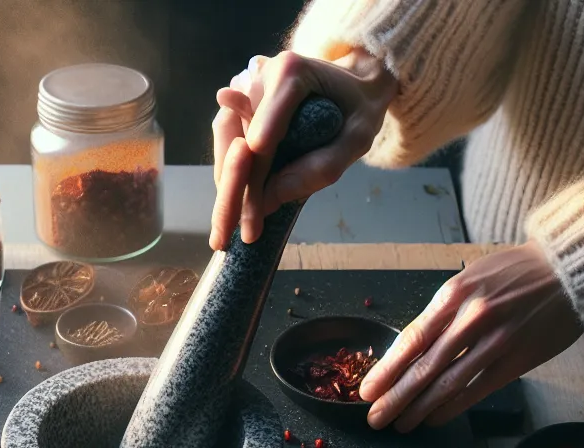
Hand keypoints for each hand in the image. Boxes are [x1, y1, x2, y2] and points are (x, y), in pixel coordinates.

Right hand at [211, 48, 395, 249]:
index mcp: (291, 74)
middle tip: (223, 238)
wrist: (354, 81)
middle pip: (236, 142)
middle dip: (231, 193)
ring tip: (224, 230)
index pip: (264, 133)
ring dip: (225, 187)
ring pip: (225, 144)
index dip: (255, 176)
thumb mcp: (358, 138)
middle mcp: (261, 77)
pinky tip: (232, 206)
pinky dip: (228, 175)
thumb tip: (271, 199)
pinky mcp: (242, 106)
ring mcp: (247, 91)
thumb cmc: (360, 108)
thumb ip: (322, 167)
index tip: (253, 216)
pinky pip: (227, 142)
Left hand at [361, 243, 583, 431]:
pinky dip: (452, 408)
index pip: (412, 339)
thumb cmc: (515, 273)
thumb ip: (444, 312)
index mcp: (455, 294)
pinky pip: (477, 390)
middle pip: (425, 368)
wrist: (567, 270)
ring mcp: (496, 342)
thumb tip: (412, 350)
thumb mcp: (471, 278)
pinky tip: (434, 419)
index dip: (387, 370)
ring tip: (401, 425)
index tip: (367, 390)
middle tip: (375, 418)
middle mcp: (473, 318)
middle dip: (395, 398)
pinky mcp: (517, 361)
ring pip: (448, 385)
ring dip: (419, 409)